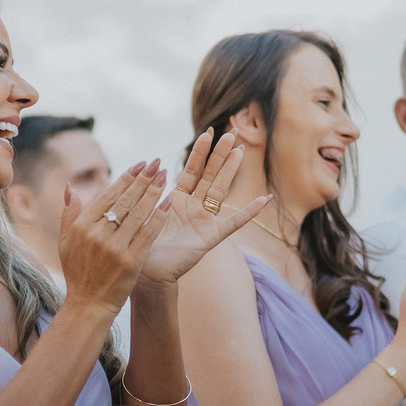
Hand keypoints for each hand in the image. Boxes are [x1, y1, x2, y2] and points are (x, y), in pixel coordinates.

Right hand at [57, 159, 168, 313]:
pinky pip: (149, 233)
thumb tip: (70, 187)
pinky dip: (159, 216)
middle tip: (157, 163)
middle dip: (143, 179)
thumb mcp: (65, 242)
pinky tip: (169, 201)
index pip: (108, 195)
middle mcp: (98, 234)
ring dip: (154, 192)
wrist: (89, 305)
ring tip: (165, 176)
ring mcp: (115, 247)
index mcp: (82, 226)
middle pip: (125, 200)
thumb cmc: (78, 272)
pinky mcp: (132, 260)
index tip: (140, 164)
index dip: (126, 178)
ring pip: (139, 213)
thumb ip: (68, 214)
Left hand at [136, 130, 269, 287]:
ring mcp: (204, 222)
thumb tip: (149, 167)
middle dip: (220, 154)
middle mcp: (193, 208)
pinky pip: (232, 224)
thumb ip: (148, 192)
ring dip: (230, 171)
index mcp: (176, 200)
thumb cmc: (140, 245)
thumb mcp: (142, 212)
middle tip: (231, 133)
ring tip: (241, 150)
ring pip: (220, 191)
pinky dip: (248, 213)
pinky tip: (264, 199)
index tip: (207, 132)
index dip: (199, 152)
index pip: (192, 170)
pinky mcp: (210, 238)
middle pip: (210, 175)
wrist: (145, 274)